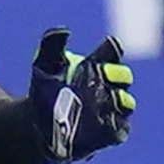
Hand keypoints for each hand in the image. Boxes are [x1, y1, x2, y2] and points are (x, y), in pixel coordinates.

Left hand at [27, 29, 135, 163]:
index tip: (109, 46)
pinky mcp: (109, 133)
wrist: (37, 123)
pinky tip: (107, 121)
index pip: (111, 53)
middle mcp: (108, 86)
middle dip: (118, 74)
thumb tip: (64, 31)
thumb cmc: (44, 89)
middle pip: (124, 77)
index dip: (112, 49)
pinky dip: (117, 125)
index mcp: (96, 66)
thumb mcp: (43, 65)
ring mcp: (111, 109)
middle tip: (105, 73)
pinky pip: (121, 129)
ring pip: (126, 103)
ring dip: (120, 100)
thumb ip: (51, 45)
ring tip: (109, 97)